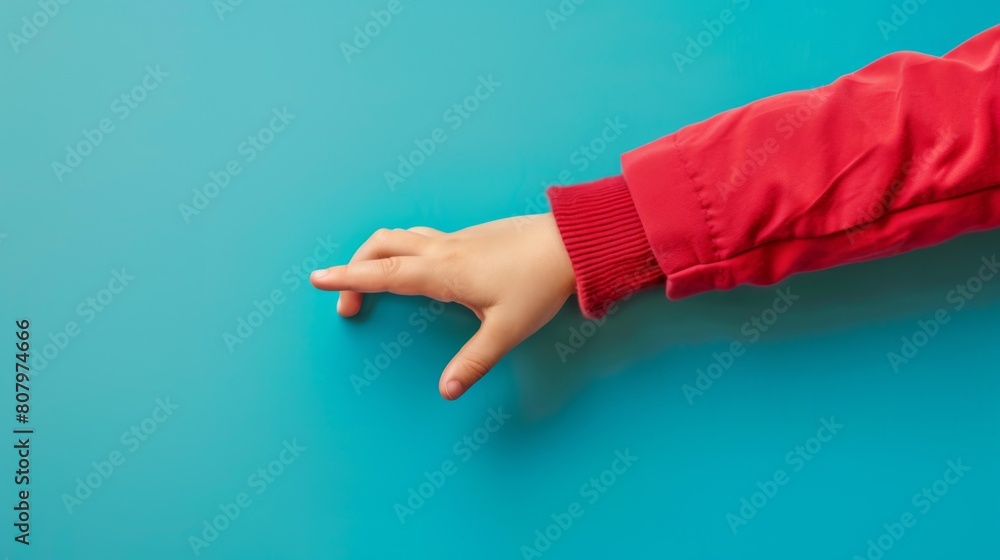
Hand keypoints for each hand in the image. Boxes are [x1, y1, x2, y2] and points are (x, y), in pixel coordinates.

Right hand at [310, 213, 576, 399]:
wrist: (570, 243)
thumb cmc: (539, 284)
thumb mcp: (506, 329)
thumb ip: (474, 361)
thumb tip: (447, 391)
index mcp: (443, 272)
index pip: (383, 274)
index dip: (347, 277)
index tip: (316, 278)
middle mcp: (442, 251)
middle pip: (382, 247)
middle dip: (355, 267)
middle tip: (346, 298)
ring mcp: (455, 240)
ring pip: (401, 238)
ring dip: (377, 254)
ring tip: (370, 280)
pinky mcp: (469, 238)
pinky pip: (421, 238)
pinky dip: (402, 249)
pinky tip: (414, 267)